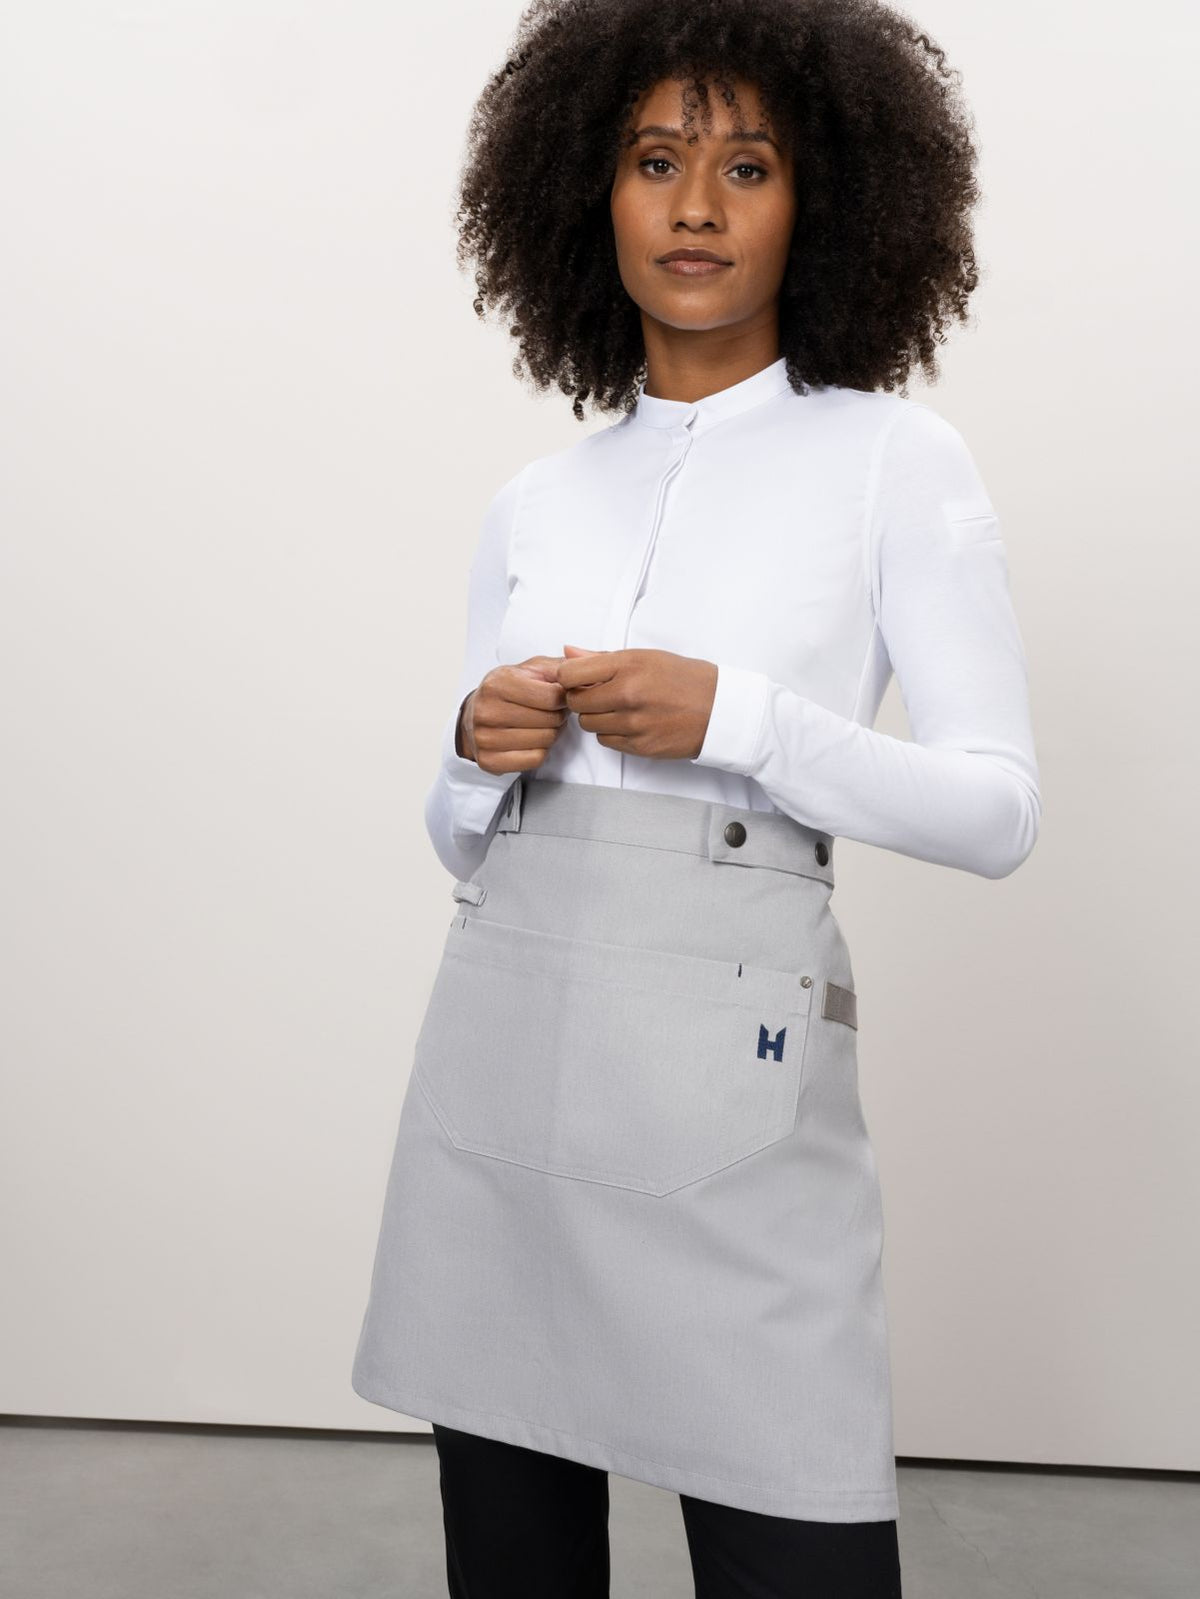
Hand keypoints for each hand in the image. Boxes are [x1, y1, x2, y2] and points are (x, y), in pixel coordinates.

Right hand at [457, 655, 569, 773]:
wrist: (474, 714)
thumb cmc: (509, 689)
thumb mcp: (531, 669)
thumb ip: (559, 666)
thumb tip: (583, 665)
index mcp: (498, 683)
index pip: (552, 697)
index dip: (564, 698)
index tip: (558, 697)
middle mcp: (487, 711)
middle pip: (550, 720)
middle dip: (558, 716)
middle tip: (550, 712)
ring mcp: (485, 739)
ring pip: (545, 741)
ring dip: (550, 734)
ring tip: (540, 724)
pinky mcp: (490, 761)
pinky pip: (535, 760)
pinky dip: (540, 751)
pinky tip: (531, 740)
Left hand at [555, 645, 717, 760]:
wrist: (721, 710)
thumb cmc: (685, 679)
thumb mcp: (647, 657)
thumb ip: (602, 657)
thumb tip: (568, 652)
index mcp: (628, 665)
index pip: (570, 674)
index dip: (568, 677)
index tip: (578, 679)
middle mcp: (628, 694)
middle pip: (576, 702)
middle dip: (582, 699)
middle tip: (600, 694)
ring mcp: (634, 723)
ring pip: (589, 724)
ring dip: (597, 717)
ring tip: (619, 708)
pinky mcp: (640, 746)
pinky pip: (606, 741)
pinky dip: (612, 733)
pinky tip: (631, 723)